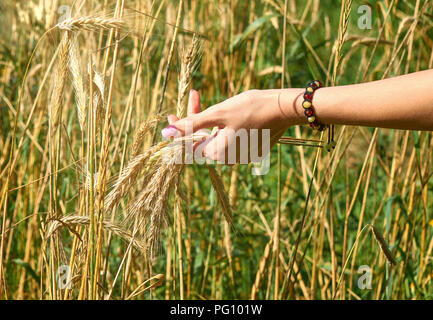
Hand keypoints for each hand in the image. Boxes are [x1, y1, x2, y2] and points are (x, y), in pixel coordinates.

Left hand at [162, 88, 304, 162]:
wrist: (285, 108)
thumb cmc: (251, 108)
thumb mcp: (218, 113)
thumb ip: (191, 124)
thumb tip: (165, 133)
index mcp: (217, 154)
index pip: (188, 145)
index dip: (177, 129)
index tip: (171, 114)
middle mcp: (228, 159)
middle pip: (202, 139)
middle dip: (196, 118)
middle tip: (195, 95)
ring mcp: (240, 156)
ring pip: (216, 137)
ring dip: (211, 119)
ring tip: (219, 101)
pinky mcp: (250, 149)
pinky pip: (230, 138)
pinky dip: (225, 124)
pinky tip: (232, 110)